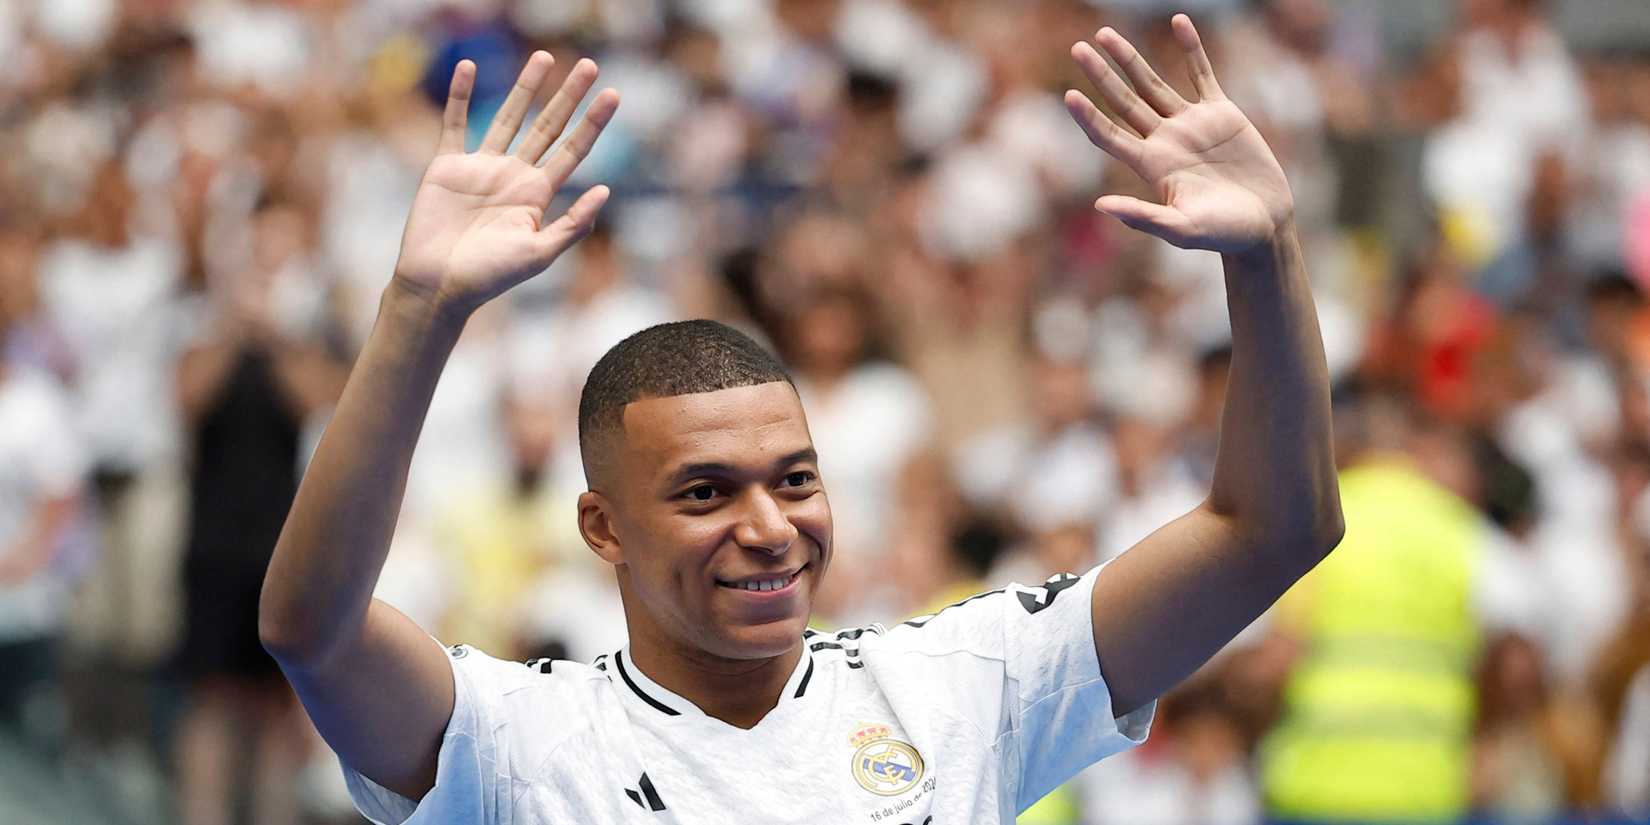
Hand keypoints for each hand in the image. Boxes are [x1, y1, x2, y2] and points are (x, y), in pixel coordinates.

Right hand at [393, 53, 619, 313]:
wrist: (438, 285)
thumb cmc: (489, 277)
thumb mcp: (540, 254)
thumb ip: (573, 224)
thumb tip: (607, 189)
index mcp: (538, 195)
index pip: (573, 150)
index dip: (593, 123)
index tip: (614, 95)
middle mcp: (514, 176)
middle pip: (548, 126)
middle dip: (569, 96)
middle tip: (590, 64)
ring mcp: (481, 168)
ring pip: (508, 117)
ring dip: (526, 87)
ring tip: (544, 57)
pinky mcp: (447, 165)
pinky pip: (456, 123)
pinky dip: (461, 95)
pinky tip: (470, 67)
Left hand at [1064, 15, 1291, 253]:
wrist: (1264, 224)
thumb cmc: (1222, 234)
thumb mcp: (1181, 229)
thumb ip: (1143, 217)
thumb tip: (1100, 206)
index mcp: (1151, 166)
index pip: (1110, 135)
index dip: (1089, 117)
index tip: (1069, 95)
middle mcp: (1164, 141)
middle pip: (1124, 102)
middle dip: (1101, 75)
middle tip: (1077, 48)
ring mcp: (1190, 125)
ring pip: (1153, 84)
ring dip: (1129, 59)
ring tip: (1105, 34)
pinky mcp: (1221, 114)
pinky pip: (1202, 74)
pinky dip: (1192, 48)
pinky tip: (1179, 20)